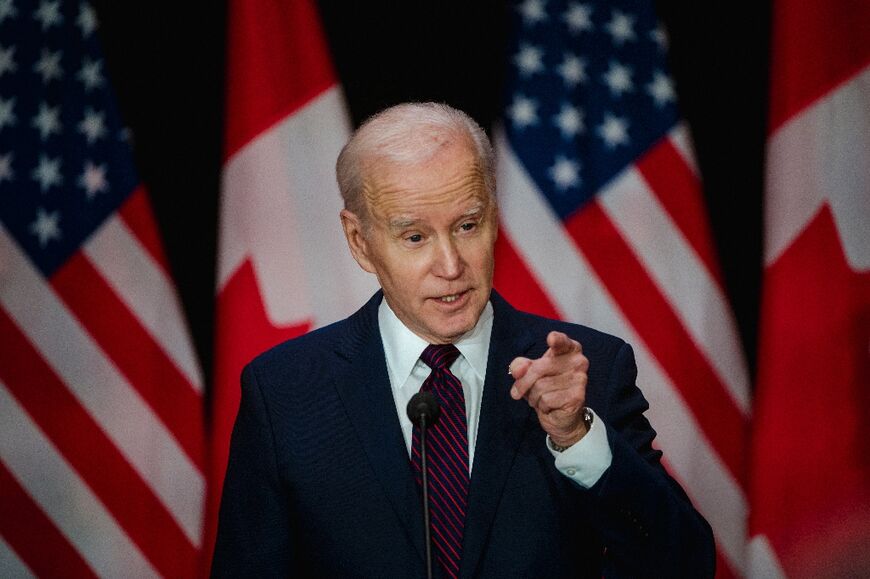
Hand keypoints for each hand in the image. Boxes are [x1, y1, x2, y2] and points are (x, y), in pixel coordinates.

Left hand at [509, 331, 589, 447]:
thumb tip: (518, 370)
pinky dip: (541, 405)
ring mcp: (580, 379)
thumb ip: (521, 367)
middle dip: (524, 382)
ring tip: (541, 399)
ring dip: (533, 396)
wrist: (560, 417)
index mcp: (569, 350)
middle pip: (540, 367)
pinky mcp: (577, 397)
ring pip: (541, 385)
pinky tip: (549, 406)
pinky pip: (546, 399)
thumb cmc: (546, 390)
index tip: (551, 338)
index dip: (557, 339)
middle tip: (517, 392)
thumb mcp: (529, 374)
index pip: (563, 342)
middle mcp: (578, 362)